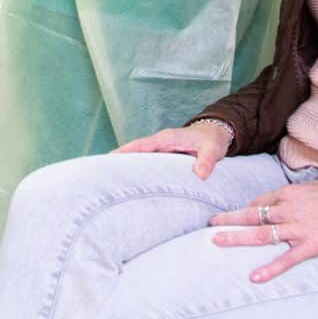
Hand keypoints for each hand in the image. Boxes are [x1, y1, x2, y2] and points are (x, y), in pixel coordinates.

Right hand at [113, 122, 230, 178]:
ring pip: (139, 158)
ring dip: (126, 167)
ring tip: (109, 184)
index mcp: (167, 139)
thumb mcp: (213, 149)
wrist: (217, 133)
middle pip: (134, 152)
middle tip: (100, 176)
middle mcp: (160, 143)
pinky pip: (147, 164)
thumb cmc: (213, 140)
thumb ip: (207, 161)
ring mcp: (161, 150)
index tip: (109, 159)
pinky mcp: (164, 158)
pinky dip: (137, 171)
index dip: (125, 152)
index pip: (142, 145)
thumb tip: (200, 174)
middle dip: (118, 161)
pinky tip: (131, 185)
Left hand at [210, 179, 317, 283]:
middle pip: (252, 215)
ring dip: (238, 238)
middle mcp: (287, 210)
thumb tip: (276, 203)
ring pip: (261, 234)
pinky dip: (270, 269)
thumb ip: (291, 196)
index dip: (245, 210)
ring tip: (218, 242)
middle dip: (230, 220)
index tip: (234, 217)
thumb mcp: (309, 187)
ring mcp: (297, 229)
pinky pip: (286, 260)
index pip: (259, 202)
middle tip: (211, 224)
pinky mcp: (309, 246)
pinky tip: (255, 277)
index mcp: (287, 195)